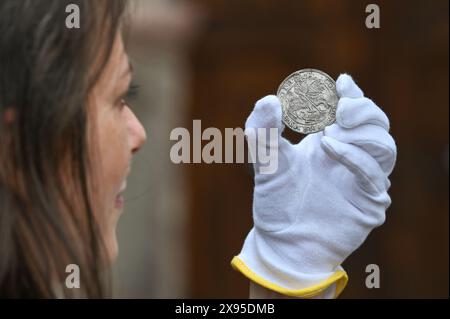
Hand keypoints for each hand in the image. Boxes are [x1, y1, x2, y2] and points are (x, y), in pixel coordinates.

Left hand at [232, 74, 396, 297]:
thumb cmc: (276, 202)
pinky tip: (330, 148)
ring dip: (358, 133)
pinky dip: (355, 157)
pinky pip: (374, 175)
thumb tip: (268, 100)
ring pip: (384, 145)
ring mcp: (363, 180)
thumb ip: (262, 132)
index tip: (341, 82)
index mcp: (330, 143)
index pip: (353, 111)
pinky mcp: (369, 202)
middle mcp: (350, 158)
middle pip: (376, 122)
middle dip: (362, 109)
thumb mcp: (265, 163)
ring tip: (326, 135)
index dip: (352, 94)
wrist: (282, 243)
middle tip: (338, 109)